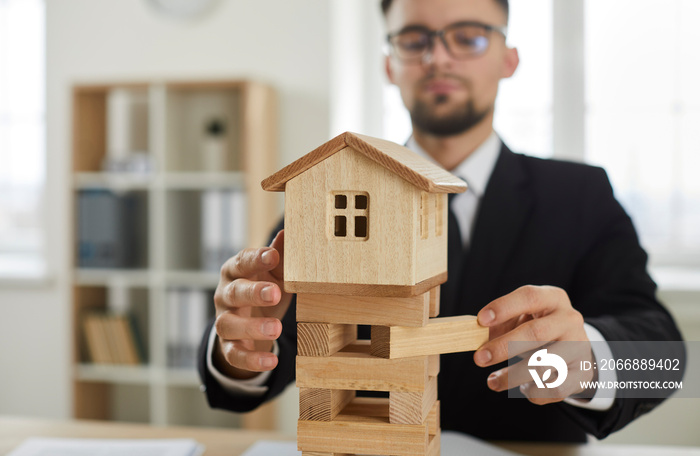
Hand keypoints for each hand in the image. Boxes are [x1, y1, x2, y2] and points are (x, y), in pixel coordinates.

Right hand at [212, 230, 292, 378]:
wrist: (250, 323)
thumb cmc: (264, 289)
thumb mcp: (276, 273)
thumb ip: (280, 255)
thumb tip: (288, 232)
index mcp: (235, 271)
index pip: (242, 261)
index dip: (256, 259)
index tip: (273, 256)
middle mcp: (225, 295)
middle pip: (234, 292)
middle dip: (253, 292)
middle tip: (275, 293)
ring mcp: (223, 321)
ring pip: (229, 324)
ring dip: (251, 327)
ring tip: (276, 329)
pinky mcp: (228, 346)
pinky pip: (234, 354)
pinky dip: (251, 360)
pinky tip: (271, 361)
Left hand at [473, 285, 595, 404]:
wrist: (576, 347)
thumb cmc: (538, 328)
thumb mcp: (523, 317)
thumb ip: (502, 323)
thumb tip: (480, 337)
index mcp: (553, 298)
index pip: (529, 297)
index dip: (504, 307)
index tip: (481, 320)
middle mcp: (570, 320)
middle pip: (535, 333)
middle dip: (503, 347)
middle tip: (479, 359)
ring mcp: (579, 347)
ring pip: (543, 365)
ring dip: (512, 376)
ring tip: (492, 382)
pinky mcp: (583, 373)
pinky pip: (555, 388)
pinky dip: (534, 392)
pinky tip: (522, 388)